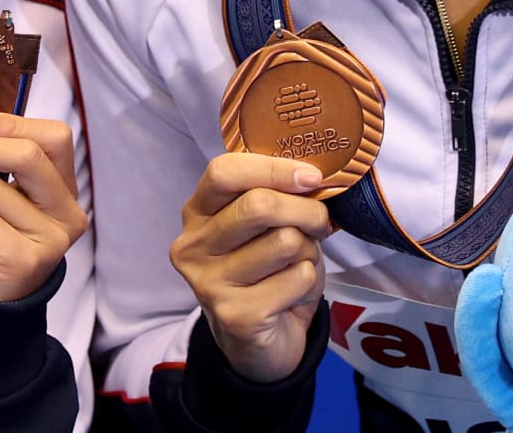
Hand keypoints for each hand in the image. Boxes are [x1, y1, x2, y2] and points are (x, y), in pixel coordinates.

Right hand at [170, 152, 333, 383]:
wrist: (258, 343)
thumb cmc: (266, 272)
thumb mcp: (264, 226)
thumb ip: (275, 197)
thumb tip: (312, 177)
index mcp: (197, 214)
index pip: (224, 172)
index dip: (273, 168)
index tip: (311, 178)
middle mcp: (193, 247)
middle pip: (260, 205)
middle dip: (306, 211)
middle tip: (319, 224)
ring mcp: (210, 284)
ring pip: (286, 242)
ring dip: (308, 252)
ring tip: (298, 266)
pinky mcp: (237, 316)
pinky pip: (298, 278)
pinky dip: (310, 282)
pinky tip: (293, 295)